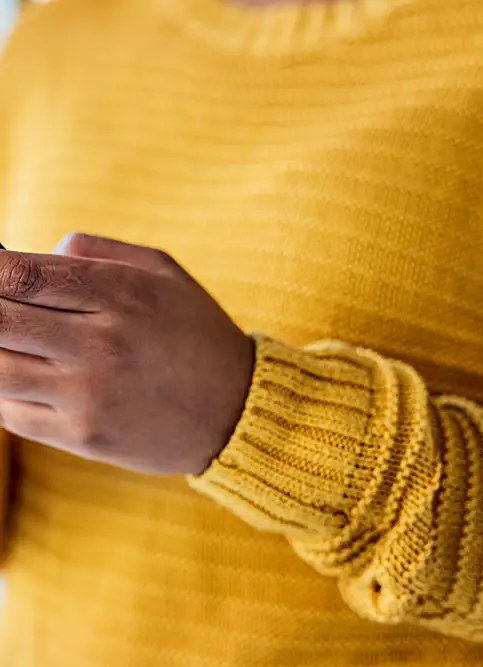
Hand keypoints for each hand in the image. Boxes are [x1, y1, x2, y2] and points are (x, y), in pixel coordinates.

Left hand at [0, 234, 254, 473]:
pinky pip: (12, 413)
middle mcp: (103, 342)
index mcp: (123, 293)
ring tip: (7, 342)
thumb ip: (99, 251)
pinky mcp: (84, 436)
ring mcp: (90, 394)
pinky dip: (2, 392)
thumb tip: (36, 254)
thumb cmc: (197, 332)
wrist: (236, 408)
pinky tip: (16, 377)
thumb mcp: (164, 272)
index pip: (22, 273)